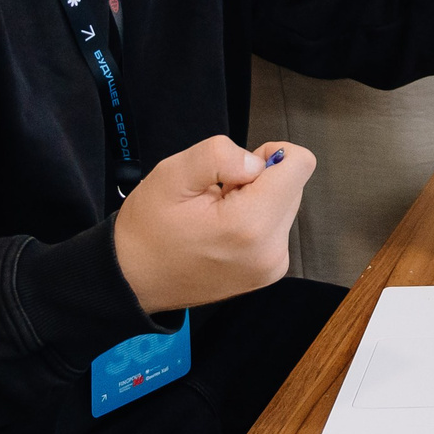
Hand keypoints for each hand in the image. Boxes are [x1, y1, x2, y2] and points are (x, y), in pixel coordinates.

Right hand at [112, 136, 313, 311]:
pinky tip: (222, 231)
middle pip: (293, 183)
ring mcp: (272, 266)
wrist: (133, 281)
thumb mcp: (171, 175)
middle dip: (259, 179)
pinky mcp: (269, 272)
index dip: (270, 153)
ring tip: (216, 215)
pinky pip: (277, 226)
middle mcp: (271, 250)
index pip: (301, 164)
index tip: (236, 169)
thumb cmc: (149, 228)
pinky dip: (254, 219)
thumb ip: (218, 156)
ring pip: (286, 203)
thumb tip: (257, 162)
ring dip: (257, 199)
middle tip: (217, 196)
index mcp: (251, 224)